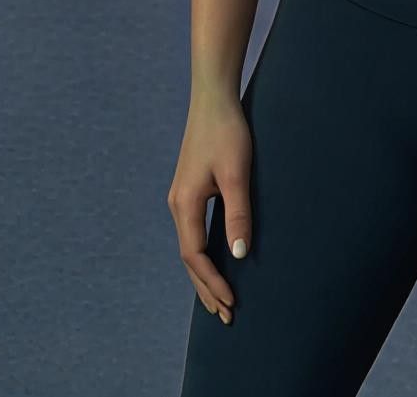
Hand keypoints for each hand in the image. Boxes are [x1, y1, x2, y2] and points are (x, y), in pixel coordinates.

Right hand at [170, 101, 255, 323]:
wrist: (213, 99)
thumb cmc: (227, 133)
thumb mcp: (237, 175)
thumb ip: (238, 214)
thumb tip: (239, 254)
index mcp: (185, 203)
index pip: (194, 256)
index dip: (212, 282)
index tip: (231, 303)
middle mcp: (178, 204)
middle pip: (188, 257)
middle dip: (205, 288)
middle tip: (225, 316)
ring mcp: (181, 197)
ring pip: (189, 247)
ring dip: (203, 275)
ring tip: (219, 300)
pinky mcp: (190, 190)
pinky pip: (193, 233)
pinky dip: (202, 256)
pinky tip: (215, 263)